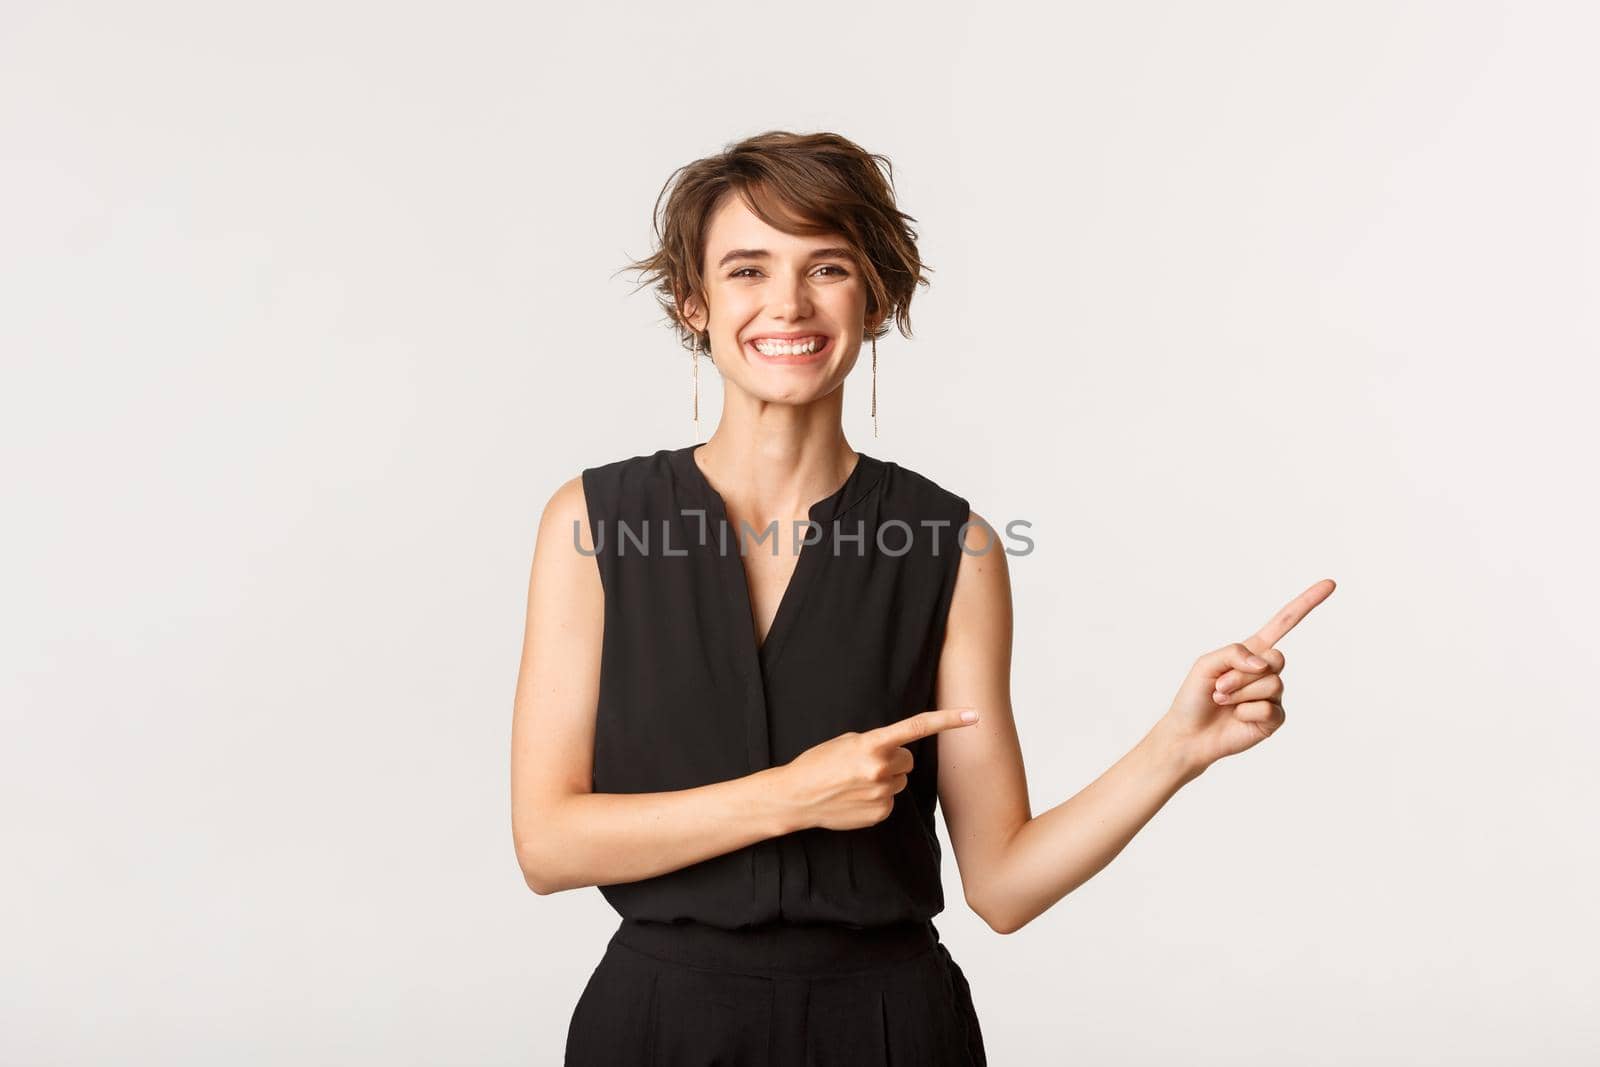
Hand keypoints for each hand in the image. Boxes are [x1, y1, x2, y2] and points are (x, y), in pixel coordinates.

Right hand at [780, 708, 980, 831]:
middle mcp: (881, 769)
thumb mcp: (845, 742)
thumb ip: (876, 743)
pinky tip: (855, 798)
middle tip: (866, 764)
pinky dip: (878, 798)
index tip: (974, 716)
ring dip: (885, 779)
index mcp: (872, 744)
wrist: (796, 797)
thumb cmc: (817, 764)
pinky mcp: (881, 813)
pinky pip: (891, 801)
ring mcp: (882, 794)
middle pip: (908, 760)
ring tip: (856, 782)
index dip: (947, 720)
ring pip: (900, 781)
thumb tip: (897, 753)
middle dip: (893, 760)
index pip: (917, 728)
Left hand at [1157, 579, 1335, 775]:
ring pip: (1271, 684)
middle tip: (1219, 687)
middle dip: (1242, 674)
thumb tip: (1265, 664)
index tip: (1330, 584)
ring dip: (1239, 693)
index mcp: (1252, 652)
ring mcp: (1273, 695)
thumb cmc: (1194, 697)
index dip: (1306, 604)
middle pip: (1277, 658)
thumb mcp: (1206, 663)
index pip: (1283, 624)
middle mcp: (1267, 671)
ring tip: (1223, 701)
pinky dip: (1246, 712)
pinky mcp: (1275, 718)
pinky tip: (1237, 717)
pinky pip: (1270, 708)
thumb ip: (1234, 653)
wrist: (1190, 734)